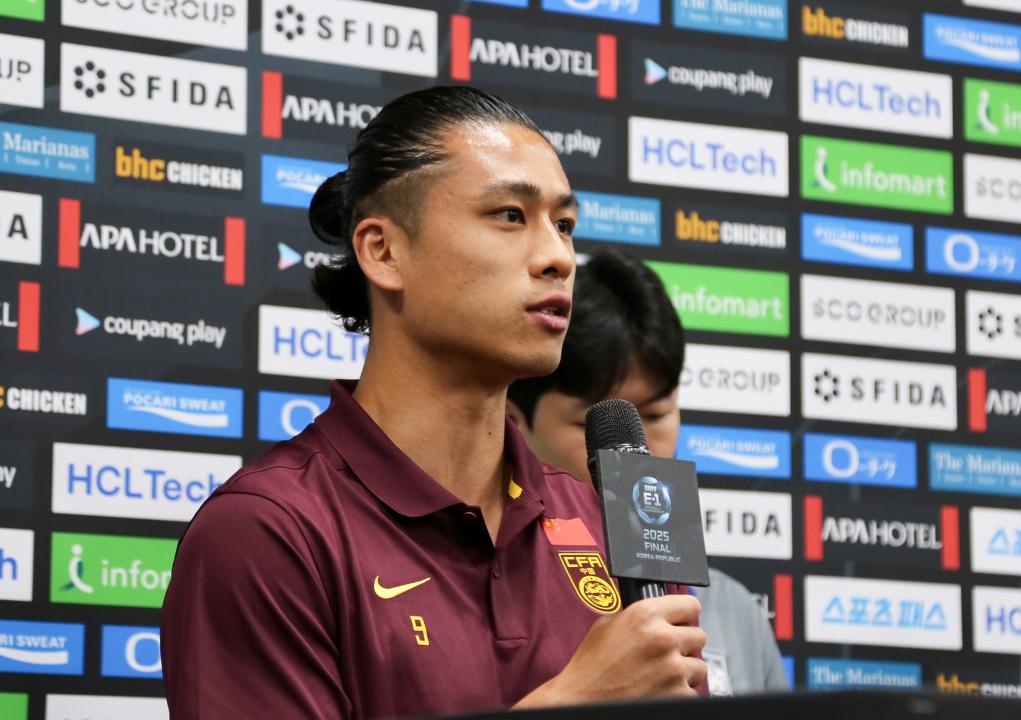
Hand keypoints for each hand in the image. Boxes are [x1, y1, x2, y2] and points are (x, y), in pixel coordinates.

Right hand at [515, 595, 706, 707]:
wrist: (582, 700)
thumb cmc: (592, 667)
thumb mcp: (608, 625)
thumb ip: (638, 615)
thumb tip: (660, 613)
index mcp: (645, 615)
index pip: (691, 605)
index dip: (685, 615)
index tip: (682, 621)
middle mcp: (662, 638)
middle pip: (699, 635)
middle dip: (684, 644)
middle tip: (667, 652)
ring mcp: (673, 669)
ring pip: (700, 665)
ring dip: (685, 670)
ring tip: (662, 674)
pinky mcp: (678, 695)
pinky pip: (692, 691)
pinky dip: (679, 692)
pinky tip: (660, 689)